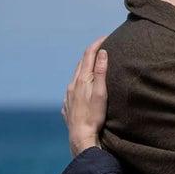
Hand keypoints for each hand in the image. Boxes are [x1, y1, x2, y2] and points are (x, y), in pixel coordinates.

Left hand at [63, 37, 108, 156]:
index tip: (106, 37)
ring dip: (86, 68)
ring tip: (96, 66)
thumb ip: (101, 72)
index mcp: (81, 79)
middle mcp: (72, 85)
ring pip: (76, 76)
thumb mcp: (101, 93)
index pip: (88, 55)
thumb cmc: (94, 116)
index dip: (97, 44)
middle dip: (92, 54)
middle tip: (103, 48)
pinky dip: (81, 83)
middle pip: (81, 63)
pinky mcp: (68, 105)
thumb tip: (102, 53)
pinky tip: (86, 89)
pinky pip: (74, 89)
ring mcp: (68, 95)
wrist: (81, 136)